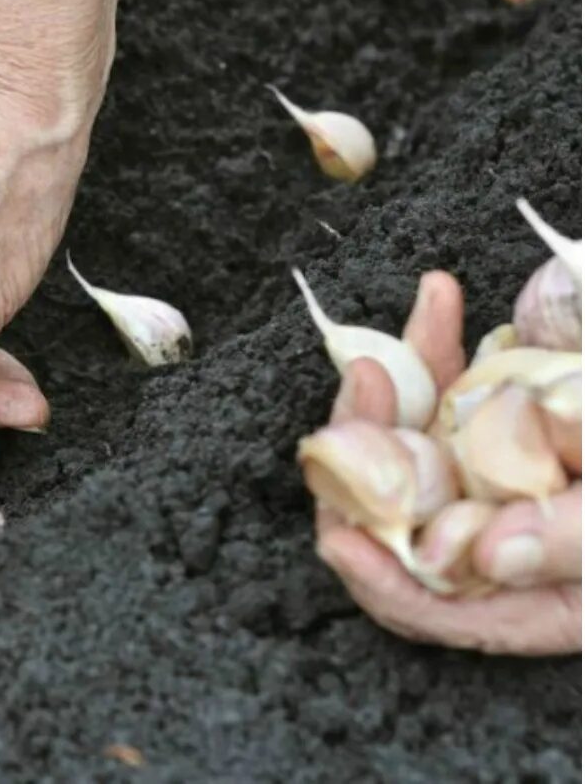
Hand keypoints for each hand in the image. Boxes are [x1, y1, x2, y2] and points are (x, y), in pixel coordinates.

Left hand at [317, 272, 580, 654]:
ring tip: (382, 353)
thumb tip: (491, 555)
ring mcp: (505, 468)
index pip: (443, 607)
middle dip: (366, 459)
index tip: (341, 535)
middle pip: (403, 516)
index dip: (384, 581)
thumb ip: (580, 536)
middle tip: (364, 395)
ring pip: (412, 442)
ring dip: (393, 390)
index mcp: (548, 595)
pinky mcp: (512, 406)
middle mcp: (512, 538)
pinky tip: (441, 294)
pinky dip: (439, 343)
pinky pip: (453, 383)